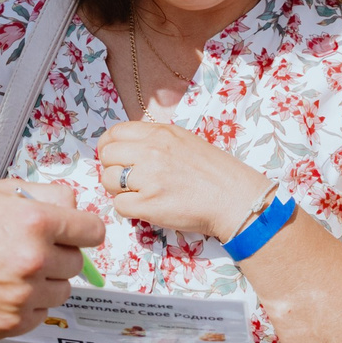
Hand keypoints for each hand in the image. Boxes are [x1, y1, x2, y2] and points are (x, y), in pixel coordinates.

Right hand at [0, 188, 105, 338]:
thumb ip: (44, 195)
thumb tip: (74, 206)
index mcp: (36, 222)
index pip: (93, 231)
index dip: (82, 231)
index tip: (73, 234)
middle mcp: (34, 261)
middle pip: (77, 263)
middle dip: (58, 256)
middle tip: (28, 251)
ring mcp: (23, 296)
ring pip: (61, 292)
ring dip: (45, 284)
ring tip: (13, 272)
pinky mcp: (10, 323)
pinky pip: (40, 315)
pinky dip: (28, 306)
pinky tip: (3, 291)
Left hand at [98, 122, 267, 243]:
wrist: (235, 198)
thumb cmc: (214, 172)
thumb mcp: (184, 141)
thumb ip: (154, 140)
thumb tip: (125, 148)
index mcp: (159, 133)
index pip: (114, 133)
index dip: (109, 148)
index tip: (115, 158)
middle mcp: (151, 151)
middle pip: (106, 156)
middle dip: (111, 169)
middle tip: (127, 180)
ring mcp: (148, 178)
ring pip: (107, 181)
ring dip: (118, 190)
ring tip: (138, 194)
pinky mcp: (148, 205)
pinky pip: (118, 206)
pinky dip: (128, 209)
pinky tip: (145, 207)